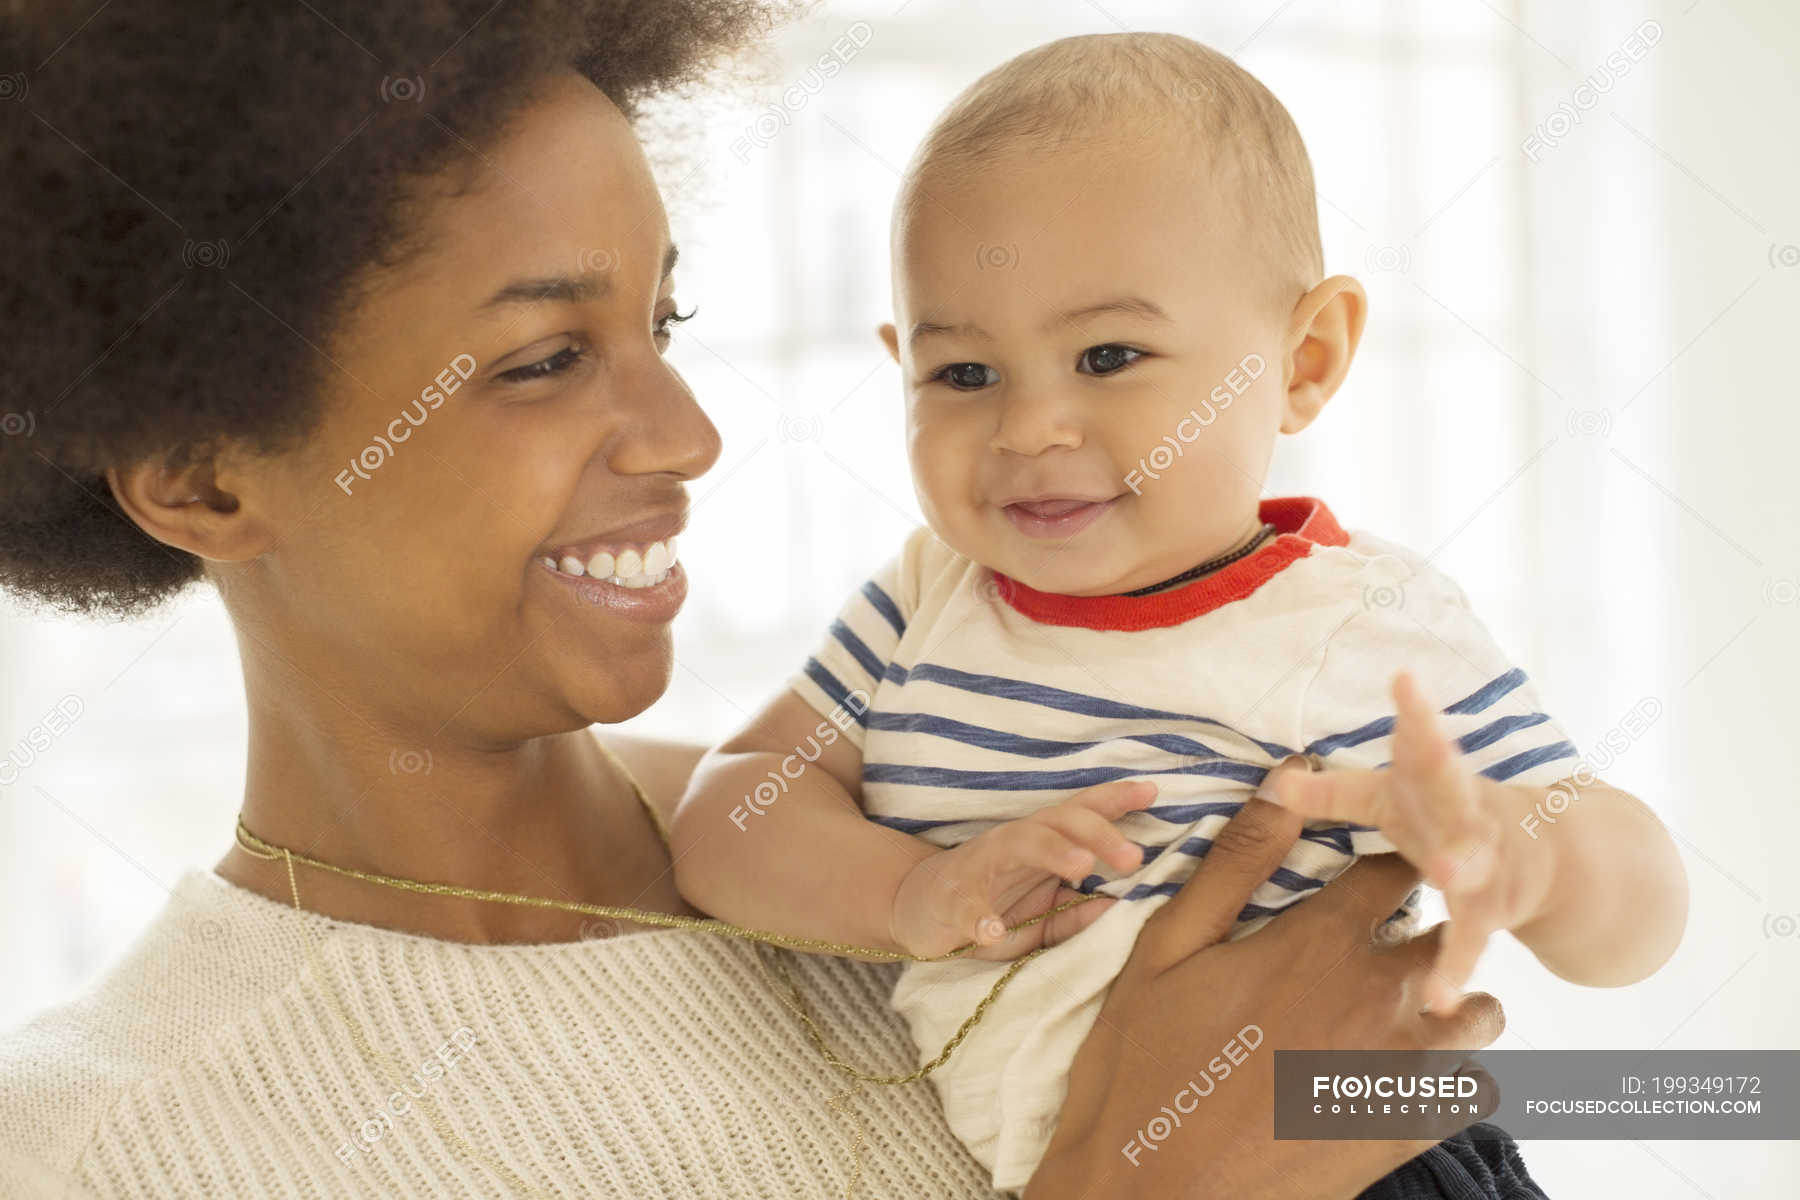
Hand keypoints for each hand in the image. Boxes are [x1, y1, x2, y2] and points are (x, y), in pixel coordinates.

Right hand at [889, 779, 1156, 959]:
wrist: (917, 909)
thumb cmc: (990, 906)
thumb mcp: (1042, 918)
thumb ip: (1077, 915)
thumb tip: (1120, 908)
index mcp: (1041, 844)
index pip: (1080, 813)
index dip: (1114, 799)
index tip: (1152, 792)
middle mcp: (1014, 844)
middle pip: (1058, 821)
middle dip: (1097, 833)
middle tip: (1133, 857)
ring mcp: (980, 867)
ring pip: (1017, 844)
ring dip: (1051, 852)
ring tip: (1080, 868)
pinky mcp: (951, 900)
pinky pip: (965, 904)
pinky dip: (979, 917)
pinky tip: (992, 930)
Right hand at [1029, 798, 1504, 1199]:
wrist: (1153, 1193)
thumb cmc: (1146, 1063)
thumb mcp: (1168, 948)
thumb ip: (1237, 862)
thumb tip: (1288, 776)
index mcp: (1319, 942)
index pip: (1392, 866)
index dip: (1386, 857)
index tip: (1373, 866)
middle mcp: (1379, 998)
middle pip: (1448, 931)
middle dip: (1425, 924)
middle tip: (1377, 942)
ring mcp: (1402, 1072)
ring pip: (1478, 1012)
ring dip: (1450, 999)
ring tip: (1396, 1010)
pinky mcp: (1409, 1134)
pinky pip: (1474, 1090)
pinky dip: (1451, 1076)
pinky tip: (1398, 1076)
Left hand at [1269, 670, 1559, 1012]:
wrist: (1552, 858)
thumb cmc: (1447, 817)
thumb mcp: (1396, 799)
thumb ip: (1337, 792)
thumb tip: (1276, 780)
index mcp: (1431, 781)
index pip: (1419, 742)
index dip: (1415, 713)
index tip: (1405, 677)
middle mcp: (1462, 811)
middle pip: (1449, 783)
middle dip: (1439, 760)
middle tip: (1431, 737)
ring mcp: (1483, 859)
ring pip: (1469, 861)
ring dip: (1457, 863)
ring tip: (1442, 870)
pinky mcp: (1491, 910)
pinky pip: (1469, 943)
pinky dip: (1454, 971)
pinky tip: (1440, 1001)